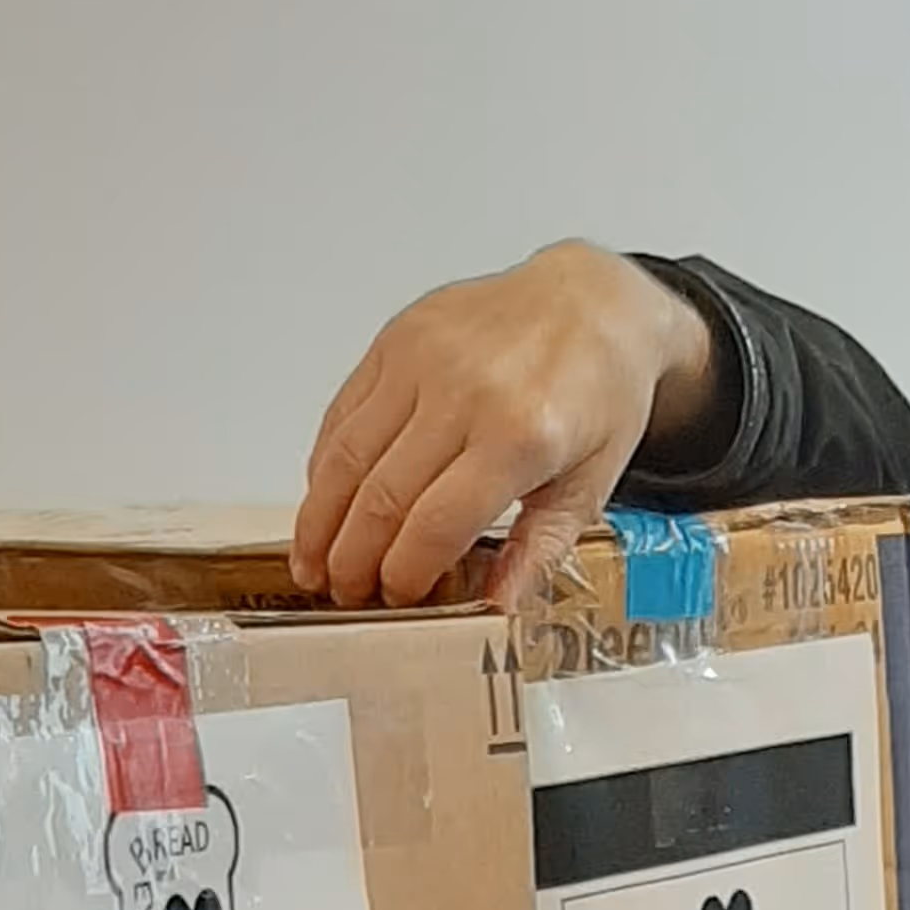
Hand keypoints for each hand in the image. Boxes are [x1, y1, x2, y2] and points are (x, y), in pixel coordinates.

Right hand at [292, 243, 718, 614]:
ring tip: (312, 564)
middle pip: (381, 498)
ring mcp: (423, 360)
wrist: (592, 301)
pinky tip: (324, 503)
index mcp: (520, 436)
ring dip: (320, 520)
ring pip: (346, 456)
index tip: (397, 600)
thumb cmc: (597, 392)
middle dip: (354, 559)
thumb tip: (497, 608)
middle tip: (347, 594)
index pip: (436, 524)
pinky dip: (325, 465)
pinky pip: (343, 413)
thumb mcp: (590, 483)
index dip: (404, 573)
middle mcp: (464, 393)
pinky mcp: (397, 339)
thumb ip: (541, 549)